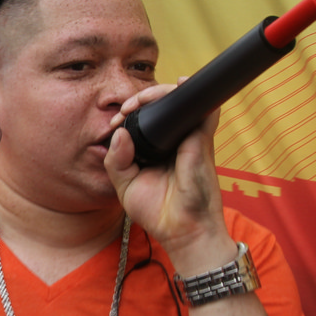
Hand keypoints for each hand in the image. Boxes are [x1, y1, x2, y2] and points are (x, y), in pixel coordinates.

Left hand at [103, 82, 230, 265]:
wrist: (183, 231)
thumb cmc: (157, 212)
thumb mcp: (125, 185)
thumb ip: (116, 160)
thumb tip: (119, 132)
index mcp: (155, 150)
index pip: (144, 122)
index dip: (128, 114)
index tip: (113, 122)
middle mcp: (173, 141)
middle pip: (160, 107)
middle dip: (141, 98)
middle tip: (125, 109)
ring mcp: (189, 138)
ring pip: (178, 102)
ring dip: (159, 92)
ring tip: (139, 100)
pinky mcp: (201, 140)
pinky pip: (202, 110)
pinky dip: (191, 93)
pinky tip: (178, 84)